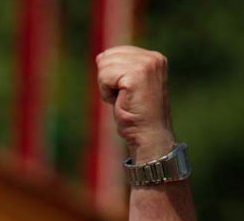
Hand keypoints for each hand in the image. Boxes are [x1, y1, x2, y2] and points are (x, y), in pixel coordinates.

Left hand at [96, 46, 174, 161]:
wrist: (148, 135)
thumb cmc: (136, 115)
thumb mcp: (127, 86)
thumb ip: (118, 68)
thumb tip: (100, 56)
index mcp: (153, 57)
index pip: (114, 52)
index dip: (111, 75)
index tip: (126, 92)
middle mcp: (153, 58)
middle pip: (107, 57)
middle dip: (108, 80)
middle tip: (124, 97)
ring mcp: (146, 65)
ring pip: (104, 67)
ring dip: (107, 87)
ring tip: (124, 100)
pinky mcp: (136, 75)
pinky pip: (104, 78)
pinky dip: (106, 93)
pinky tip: (121, 102)